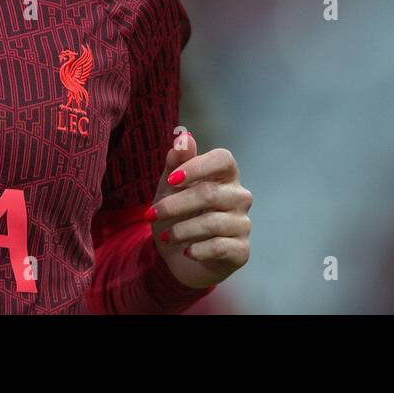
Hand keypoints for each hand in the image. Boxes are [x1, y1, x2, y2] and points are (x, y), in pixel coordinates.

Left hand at [147, 130, 251, 288]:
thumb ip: (176, 162)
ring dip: (182, 230)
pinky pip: (220, 247)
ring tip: (166, 236)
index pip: (223, 159)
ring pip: (212, 223)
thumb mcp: (170, 187)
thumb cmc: (178, 215)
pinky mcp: (241, 250)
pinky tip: (186, 251)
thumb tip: (184, 136)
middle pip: (210, 193)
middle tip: (151, 214)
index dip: (197, 167)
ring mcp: (242, 223)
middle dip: (176, 205)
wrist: (178, 256)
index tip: (171, 180)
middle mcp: (239, 196)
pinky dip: (197, 249)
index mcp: (225, 175)